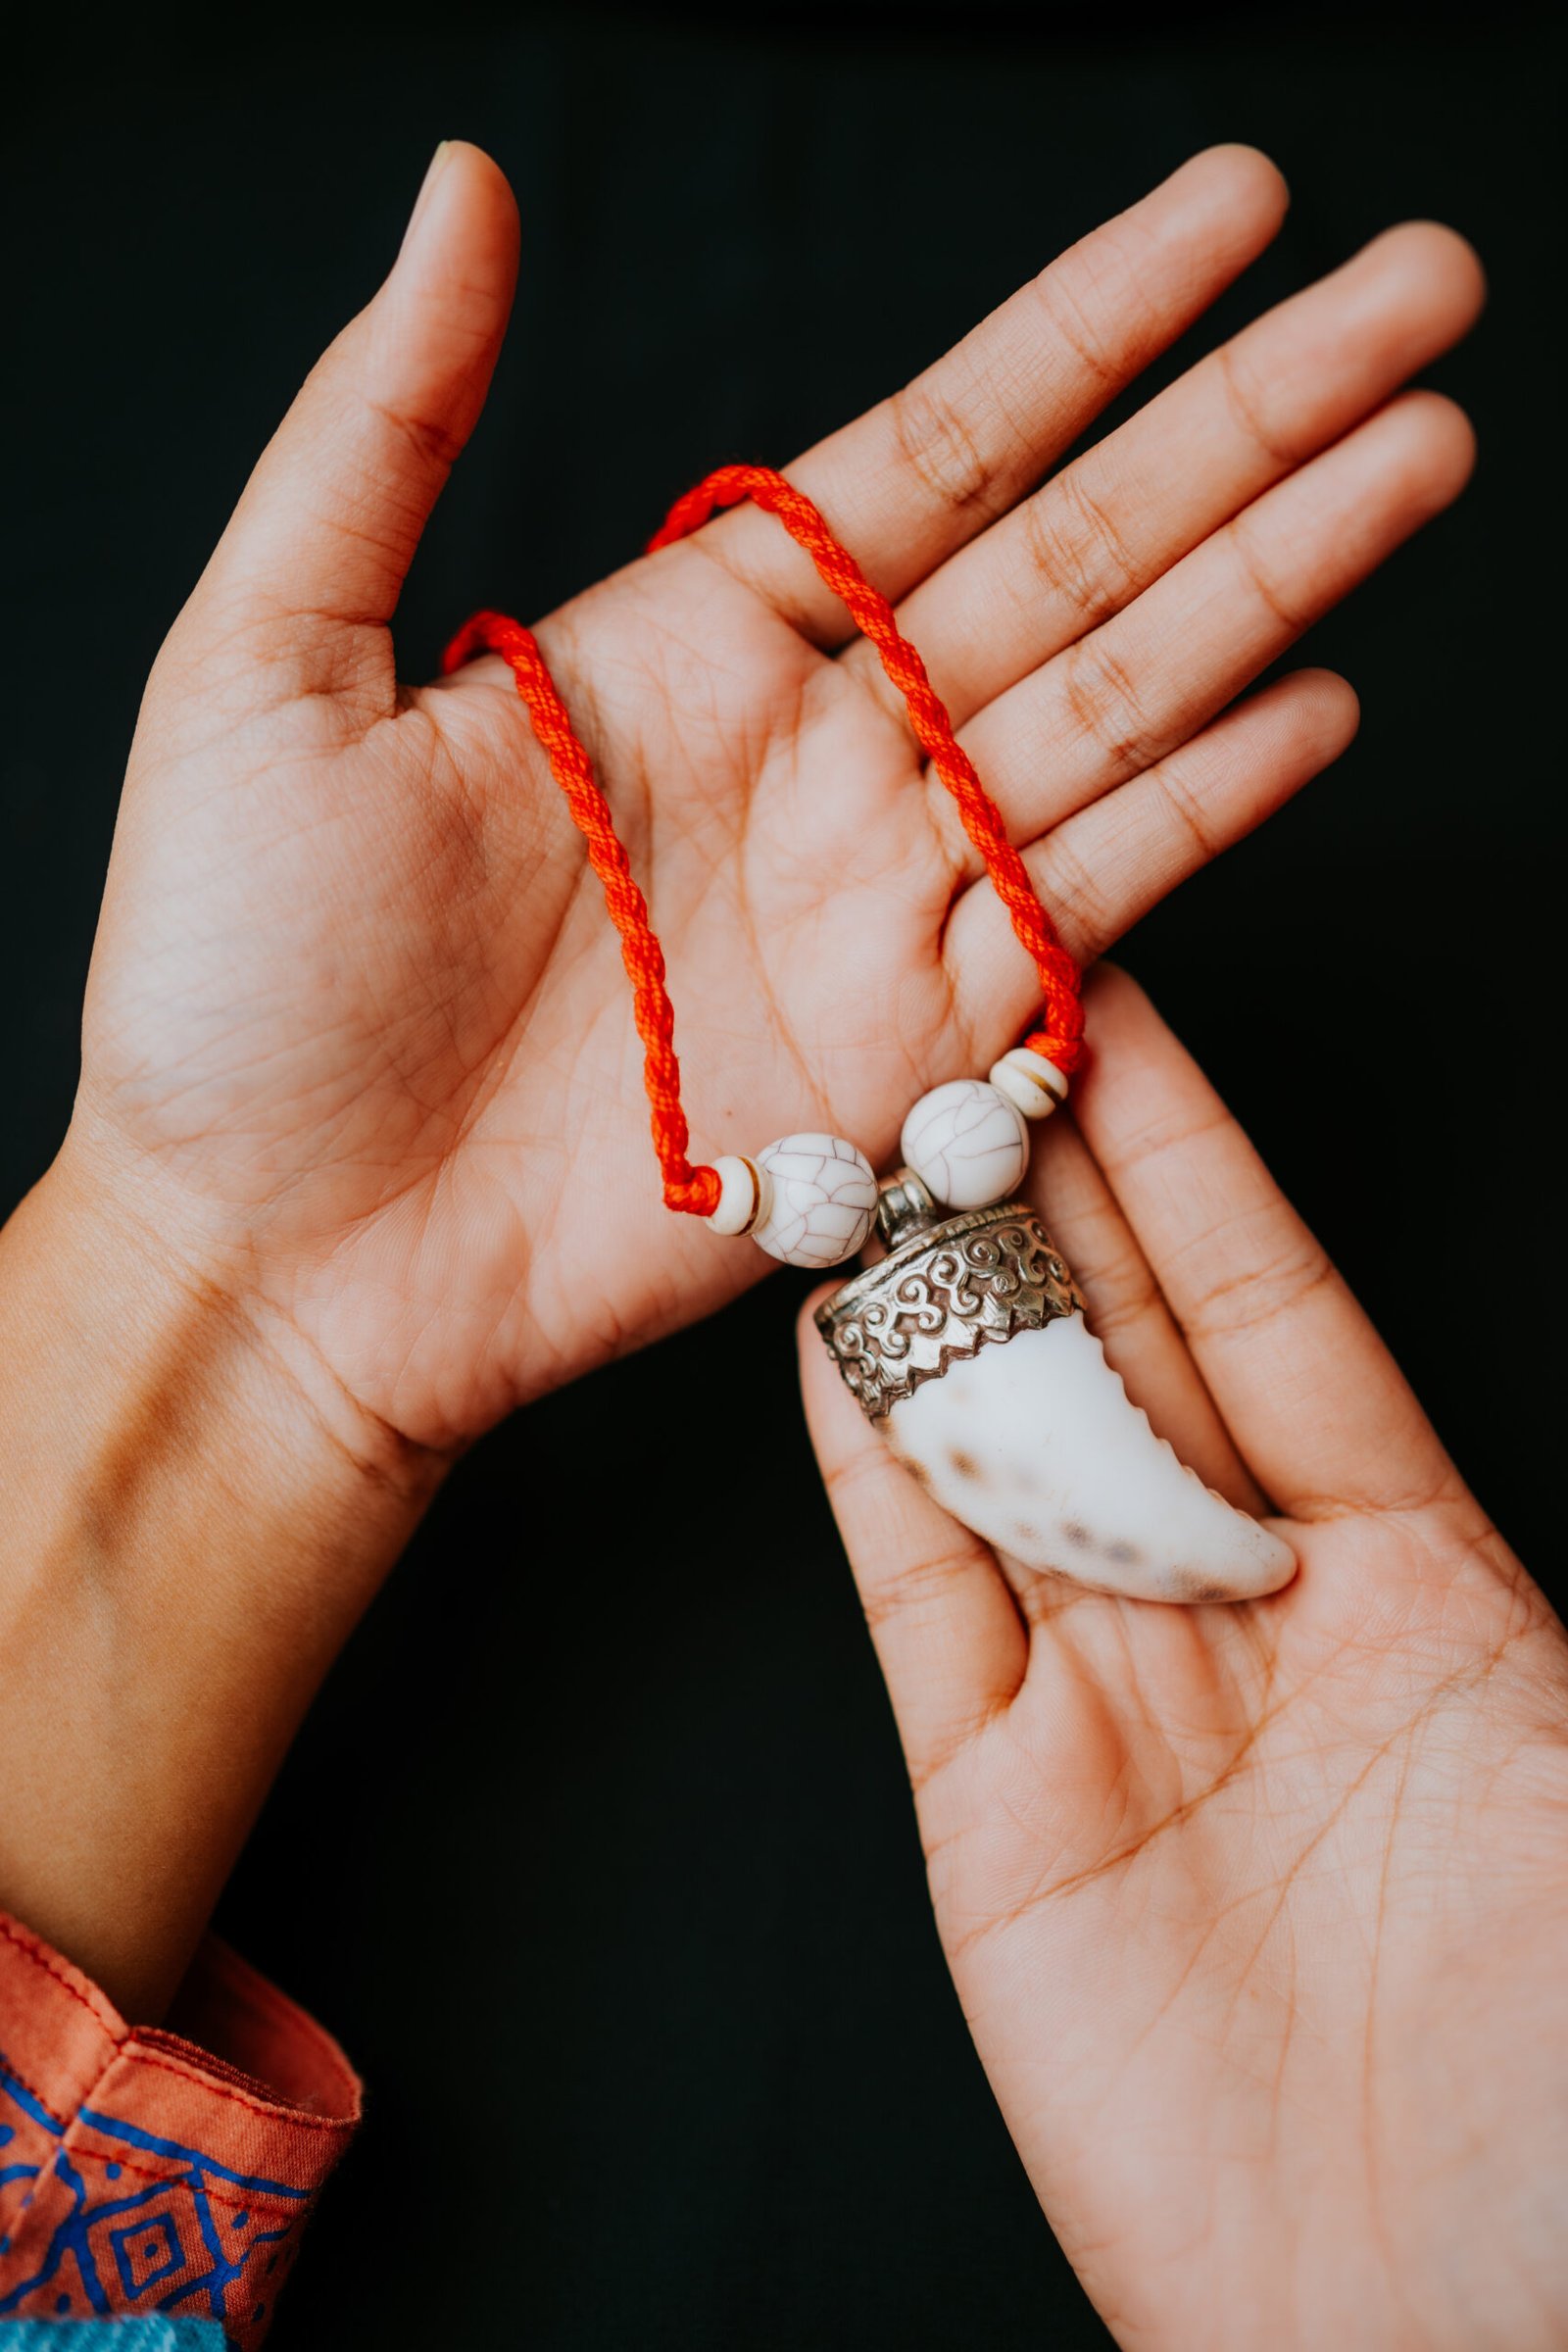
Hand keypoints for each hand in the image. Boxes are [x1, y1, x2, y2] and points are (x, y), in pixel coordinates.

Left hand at [65, 140, 1480, 1449]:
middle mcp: (811, 754)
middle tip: (1423, 291)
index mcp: (680, 641)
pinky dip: (1205, 809)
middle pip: (1079, 554)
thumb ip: (385, 423)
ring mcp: (874, 902)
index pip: (938, 447)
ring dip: (1279, 582)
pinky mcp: (909, 1054)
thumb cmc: (232, 982)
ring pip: (1120, 705)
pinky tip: (1316, 704)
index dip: (1095, 324)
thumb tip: (470, 185)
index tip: (1240, 206)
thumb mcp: (263, 662)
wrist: (275, 1259)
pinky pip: (1085, 905)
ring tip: (1421, 454)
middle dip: (1255, 422)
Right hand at [801, 965, 1567, 2351]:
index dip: (1193, 1155)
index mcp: (1413, 1573)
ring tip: (864, 1143)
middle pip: (1121, 1347)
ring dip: (935, 1296)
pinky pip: (918, 1591)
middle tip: (954, 1031)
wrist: (1435, 2331)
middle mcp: (1246, 1607)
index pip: (1275, 1306)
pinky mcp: (993, 1802)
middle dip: (1044, 1186)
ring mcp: (1110, 1696)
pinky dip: (870, 1463)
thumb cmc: (1566, 2079)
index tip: (1113, 1012)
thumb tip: (1371, 1433)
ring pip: (1001, 1441)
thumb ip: (1456, 1574)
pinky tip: (833, 1344)